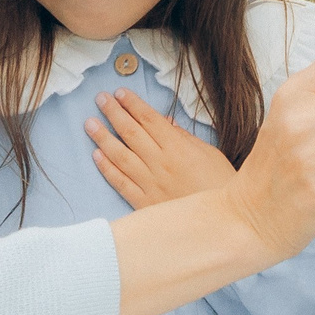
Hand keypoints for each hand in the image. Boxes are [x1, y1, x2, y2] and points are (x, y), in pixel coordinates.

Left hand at [88, 90, 234, 207]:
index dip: (133, 104)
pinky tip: (96, 156)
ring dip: (103, 138)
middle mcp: (160, 163)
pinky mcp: (145, 204)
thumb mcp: (210, 154)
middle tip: (100, 99)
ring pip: (120, 156)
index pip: (149, 119)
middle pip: (131, 133)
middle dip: (113, 113)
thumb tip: (165, 121)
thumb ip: (185, 137)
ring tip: (90, 124)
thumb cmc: (221, 185)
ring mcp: (150, 184)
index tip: (119, 92)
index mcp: (178, 148)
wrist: (224, 222)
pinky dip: (107, 169)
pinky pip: (121, 183)